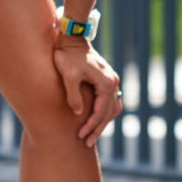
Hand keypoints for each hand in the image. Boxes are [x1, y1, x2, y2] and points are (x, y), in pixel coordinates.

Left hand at [52, 33, 121, 147]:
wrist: (72, 39)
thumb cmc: (68, 56)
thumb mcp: (68, 76)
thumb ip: (74, 96)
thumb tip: (79, 113)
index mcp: (106, 83)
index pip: (100, 111)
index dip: (90, 125)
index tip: (80, 135)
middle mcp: (112, 82)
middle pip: (108, 112)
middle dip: (97, 128)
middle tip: (86, 142)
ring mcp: (111, 80)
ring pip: (111, 107)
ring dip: (103, 121)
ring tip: (92, 134)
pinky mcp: (107, 78)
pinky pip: (110, 100)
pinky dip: (106, 112)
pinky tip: (98, 119)